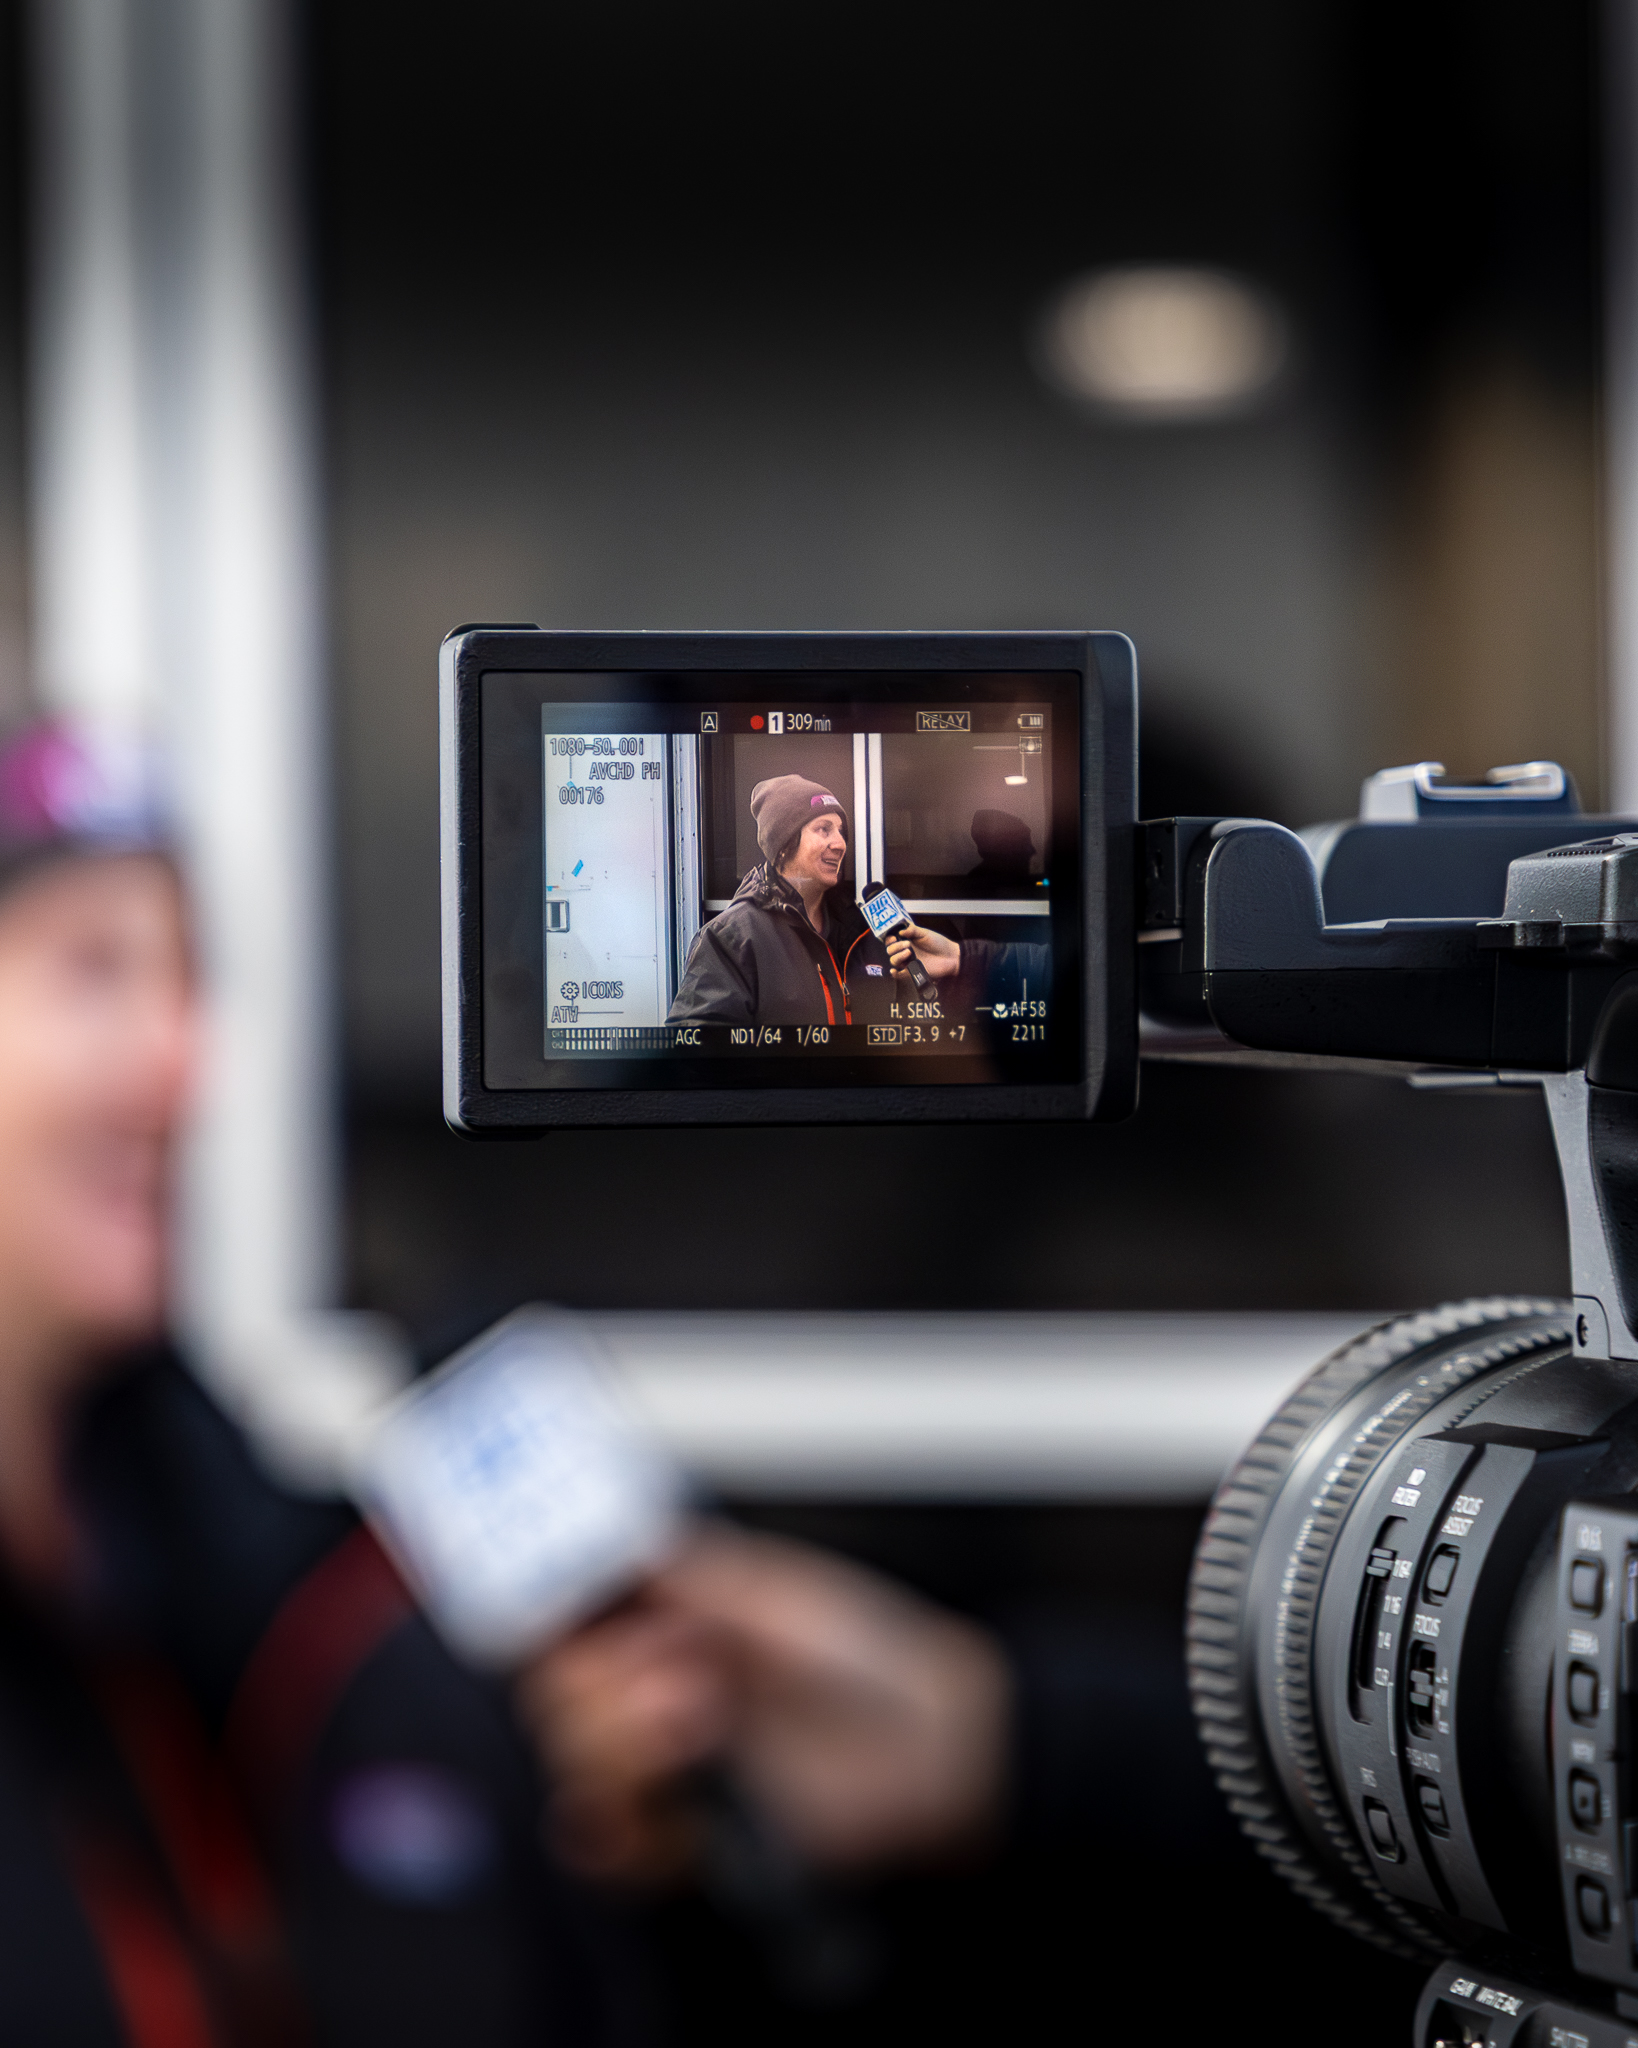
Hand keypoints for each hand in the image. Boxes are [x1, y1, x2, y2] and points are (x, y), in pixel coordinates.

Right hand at [514, 1522, 1008, 1884]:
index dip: (542, 1611)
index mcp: (654, 1629)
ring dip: (622, 1740)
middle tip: (679, 1673)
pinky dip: (619, 1826)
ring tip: (703, 1714)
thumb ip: (688, 1574)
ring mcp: (659, 1776)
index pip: (561, 1623)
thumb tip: (612, 1543)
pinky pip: (617, 1852)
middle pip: (554, 1698)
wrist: (933, 1741)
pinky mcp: (685, 1845)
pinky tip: (656, 1789)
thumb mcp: (771, 1593)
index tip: (551, 1601)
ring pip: (577, 1766)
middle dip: (595, 1683)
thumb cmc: (862, 1656)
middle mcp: (641, 1702)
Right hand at [885, 922, 960, 980]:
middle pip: (890, 951)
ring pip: (893, 961)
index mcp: (907, 941)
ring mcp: (908, 962)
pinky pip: (899, 975)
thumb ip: (913, 930)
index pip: (891, 940)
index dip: (889, 939)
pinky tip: (895, 971)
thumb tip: (900, 931)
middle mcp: (905, 951)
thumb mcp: (925, 933)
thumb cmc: (939, 944)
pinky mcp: (912, 972)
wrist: (951, 956)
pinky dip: (895, 974)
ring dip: (898, 956)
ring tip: (909, 952)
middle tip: (907, 944)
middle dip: (896, 947)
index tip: (894, 937)